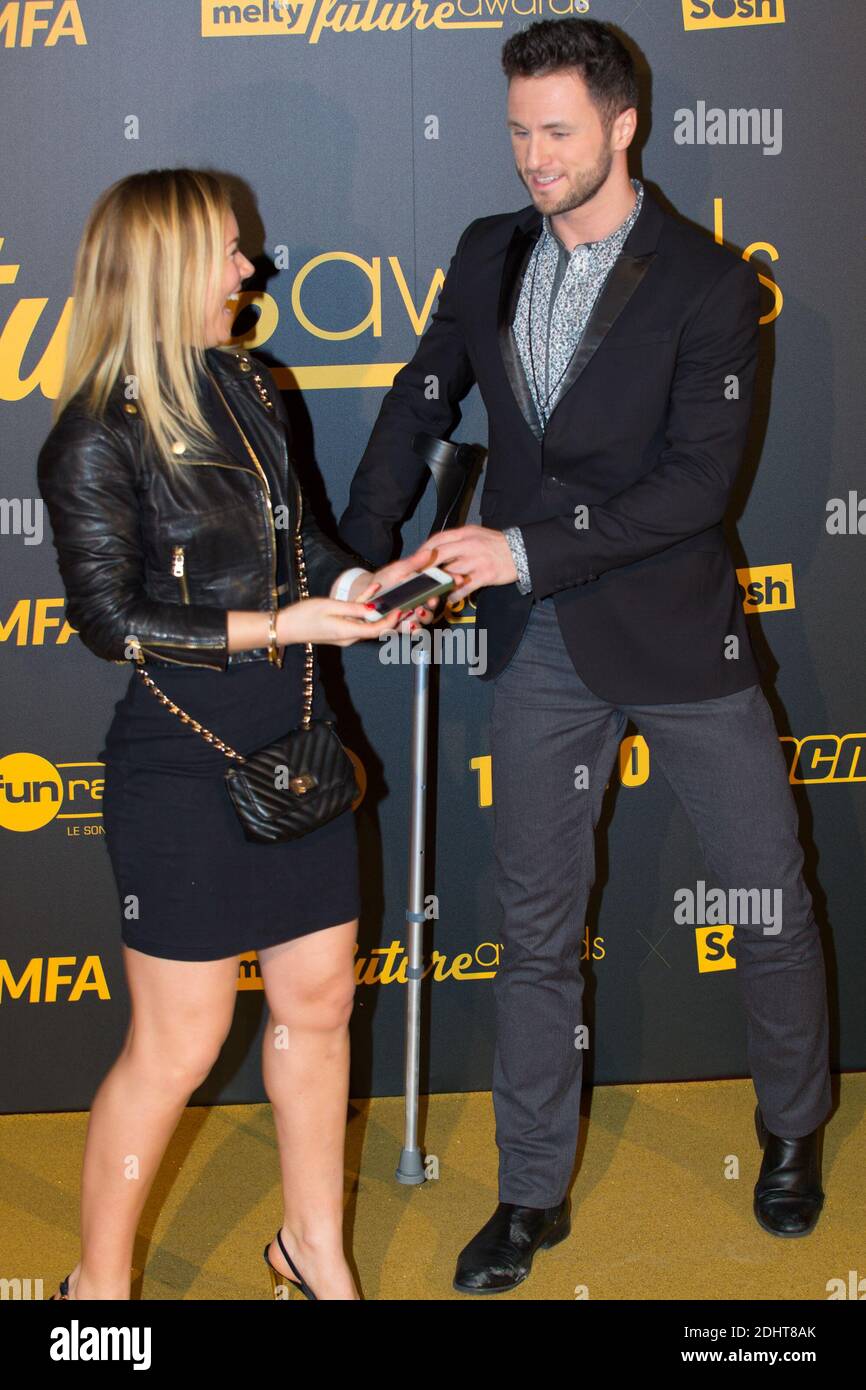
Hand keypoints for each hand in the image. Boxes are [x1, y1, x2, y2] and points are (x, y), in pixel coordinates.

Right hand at [277, 597, 401, 646]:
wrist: (285, 627)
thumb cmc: (304, 615)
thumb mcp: (330, 606)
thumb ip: (354, 608)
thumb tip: (375, 609)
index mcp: (348, 632)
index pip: (376, 630)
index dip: (391, 621)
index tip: (400, 609)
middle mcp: (349, 637)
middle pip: (376, 629)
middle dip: (391, 618)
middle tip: (406, 603)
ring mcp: (345, 635)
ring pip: (368, 624)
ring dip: (381, 611)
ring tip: (394, 595)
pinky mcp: (341, 630)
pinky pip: (357, 619)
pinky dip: (364, 607)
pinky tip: (373, 590)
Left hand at [348, 545, 442, 631]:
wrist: (365, 594)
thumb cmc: (383, 580)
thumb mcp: (398, 569)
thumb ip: (414, 563)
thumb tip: (429, 552)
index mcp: (423, 586)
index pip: (441, 585)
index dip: (451, 582)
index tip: (457, 579)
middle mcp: (421, 601)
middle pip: (435, 605)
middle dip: (435, 603)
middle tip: (431, 600)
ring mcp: (414, 615)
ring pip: (426, 618)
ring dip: (424, 616)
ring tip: (417, 610)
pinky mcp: (404, 626)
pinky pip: (414, 631)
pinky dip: (414, 629)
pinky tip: (411, 625)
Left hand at [403, 526, 516, 601]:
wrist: (521, 551)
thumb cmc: (496, 544)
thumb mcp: (476, 535)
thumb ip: (457, 541)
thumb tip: (437, 550)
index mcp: (466, 533)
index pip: (439, 539)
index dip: (424, 550)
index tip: (416, 560)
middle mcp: (470, 545)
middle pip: (440, 554)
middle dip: (426, 566)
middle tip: (418, 577)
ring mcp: (477, 560)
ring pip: (451, 572)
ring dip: (440, 583)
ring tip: (433, 590)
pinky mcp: (485, 575)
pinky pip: (465, 587)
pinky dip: (455, 594)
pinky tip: (450, 598)